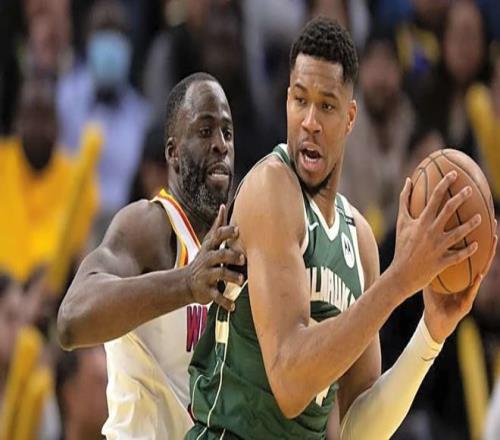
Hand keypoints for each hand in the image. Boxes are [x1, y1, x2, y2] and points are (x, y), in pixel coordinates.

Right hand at [186, 205, 244, 310]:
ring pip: (219, 275)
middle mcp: (207, 260)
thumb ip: (218, 226)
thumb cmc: (204, 260)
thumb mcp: (209, 243)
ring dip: (231, 277)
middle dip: (230, 256)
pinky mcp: (206, 291)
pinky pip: (216, 296)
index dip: (226, 233)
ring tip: (241, 281)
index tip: (237, 230)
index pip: (217, 237)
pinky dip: (225, 301)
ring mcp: (206, 276)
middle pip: (219, 255)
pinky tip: (233, 306)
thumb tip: (223, 206)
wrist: (186, 283)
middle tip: (243, 259)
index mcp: (210, 248)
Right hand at [389, 172, 480, 297]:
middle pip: (448, 211)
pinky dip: (468, 250)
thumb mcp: (401, 222)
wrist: (401, 273)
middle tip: (470, 189)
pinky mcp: (442, 262)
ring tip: (480, 217)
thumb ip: (405, 200)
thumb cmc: (402, 245)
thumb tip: (408, 180)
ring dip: (471, 224)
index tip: (453, 174)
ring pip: (458, 233)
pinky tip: (477, 244)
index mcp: (420, 222)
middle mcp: (429, 232)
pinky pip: (459, 255)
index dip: (444, 184)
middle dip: (460, 198)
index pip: (433, 198)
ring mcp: (437, 247)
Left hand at [423, 231, 497, 342]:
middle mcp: (467, 279)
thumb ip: (428, 262)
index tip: (475, 219)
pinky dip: (475, 283)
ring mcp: (469, 291)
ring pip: (481, 271)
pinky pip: (471, 291)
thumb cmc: (433, 299)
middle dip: (486, 241)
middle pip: (478, 257)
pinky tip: (480, 274)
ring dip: (488, 258)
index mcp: (457, 271)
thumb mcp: (431, 277)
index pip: (467, 252)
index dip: (473, 238)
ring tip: (494, 242)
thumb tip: (418, 243)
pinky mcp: (466, 303)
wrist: (435, 321)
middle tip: (492, 225)